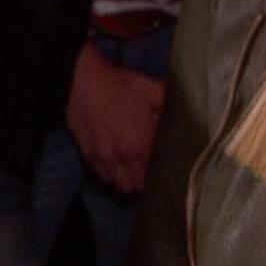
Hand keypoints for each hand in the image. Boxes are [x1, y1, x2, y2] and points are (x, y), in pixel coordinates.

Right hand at [66, 41, 163, 193]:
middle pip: (138, 186)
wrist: (81, 79)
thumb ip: (169, 106)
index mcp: (142, 144)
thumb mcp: (151, 89)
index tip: (165, 165)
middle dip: (145, 180)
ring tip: (132, 168)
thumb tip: (184, 116)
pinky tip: (115, 162)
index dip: (162, 172)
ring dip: (127, 179)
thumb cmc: (118, 84)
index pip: (156, 174)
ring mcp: (103, 159)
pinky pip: (103, 177)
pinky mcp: (88, 155)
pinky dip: (110, 174)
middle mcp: (123, 157)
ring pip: (120, 185)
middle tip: (149, 168)